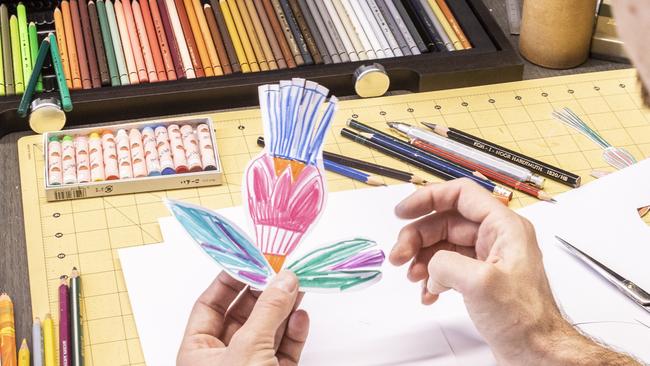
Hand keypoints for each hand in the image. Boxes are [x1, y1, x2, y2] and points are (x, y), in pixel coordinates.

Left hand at [177, 270, 308, 365]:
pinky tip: (300, 317)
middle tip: (280, 271)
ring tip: (297, 286)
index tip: (250, 262)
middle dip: (264, 293)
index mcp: (198, 352)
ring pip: (268, 331)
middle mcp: (222, 359)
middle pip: (243, 315)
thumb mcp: (248, 348)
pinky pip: (284, 350)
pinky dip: (294, 333)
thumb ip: (267, 311)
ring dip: (284, 309)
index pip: (209, 306)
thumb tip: (283, 280)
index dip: (228, 282)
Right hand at [390, 179, 637, 364]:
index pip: (460, 195)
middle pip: (445, 222)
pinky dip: (432, 278)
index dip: (428, 198)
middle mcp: (496, 238)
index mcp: (503, 227)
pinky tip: (428, 293)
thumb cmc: (526, 320)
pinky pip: (447, 267)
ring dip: (421, 259)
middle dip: (417, 237)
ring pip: (443, 245)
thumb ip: (447, 263)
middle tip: (399, 255)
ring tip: (412, 276)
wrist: (536, 353)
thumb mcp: (481, 284)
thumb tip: (432, 264)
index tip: (404, 212)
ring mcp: (487, 259)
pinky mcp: (480, 279)